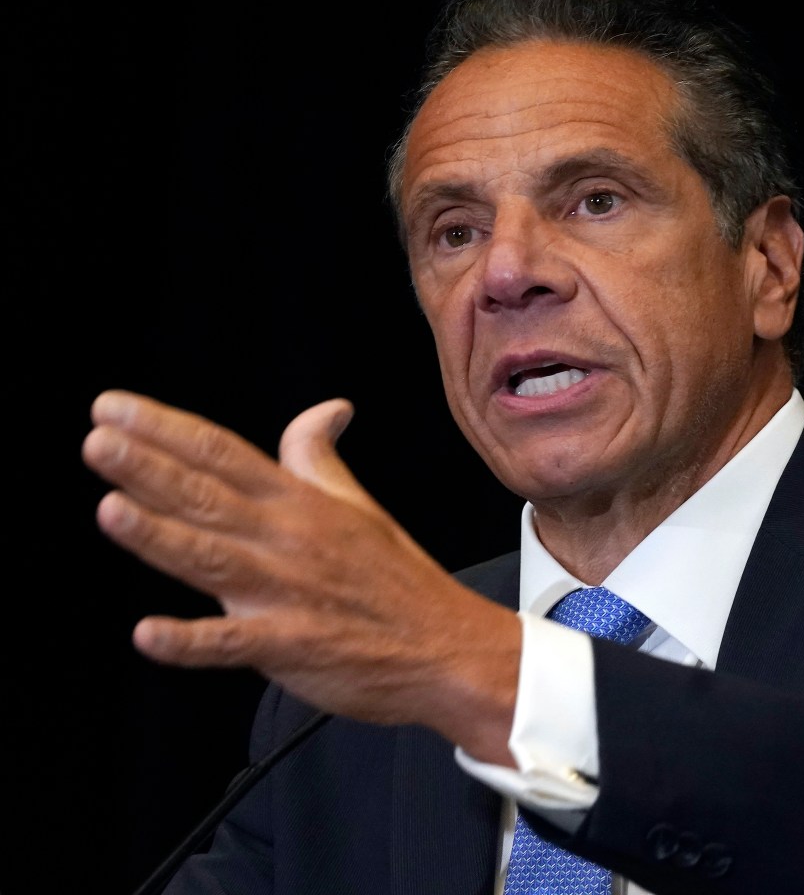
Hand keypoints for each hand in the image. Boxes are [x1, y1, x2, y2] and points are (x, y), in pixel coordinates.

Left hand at [82, 390, 519, 762]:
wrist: (449, 649)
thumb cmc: (399, 581)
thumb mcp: (360, 507)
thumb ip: (320, 459)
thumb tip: (326, 409)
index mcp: (301, 504)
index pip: (224, 453)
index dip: (167, 429)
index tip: (115, 409)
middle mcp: (288, 540)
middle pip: (209, 497)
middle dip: (149, 468)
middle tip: (98, 440)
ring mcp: (288, 593)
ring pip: (212, 559)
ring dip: (160, 535)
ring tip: (111, 509)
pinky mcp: (291, 646)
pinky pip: (233, 644)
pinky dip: (192, 641)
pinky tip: (149, 633)